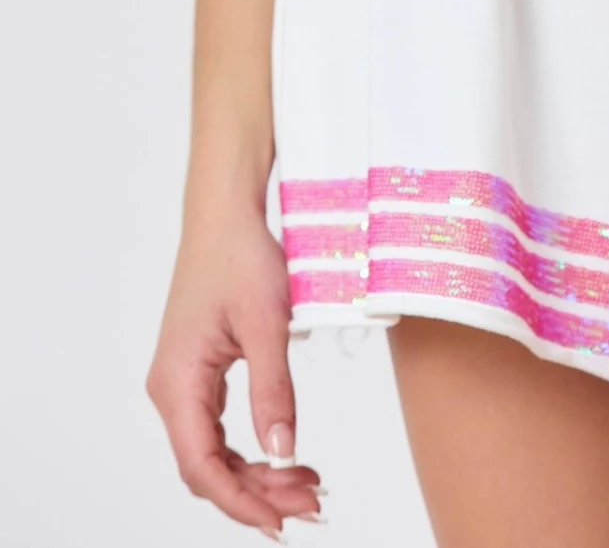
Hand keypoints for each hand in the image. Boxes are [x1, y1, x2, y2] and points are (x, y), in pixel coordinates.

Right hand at [147, 204, 324, 534]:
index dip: (241, 501)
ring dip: (257, 474)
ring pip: (214, 452)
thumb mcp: (267, 324)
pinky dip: (251, 449)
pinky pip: (218, 430)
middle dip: (257, 492)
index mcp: (178, 383)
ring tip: (308, 483)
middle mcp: (171, 390)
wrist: (226, 216)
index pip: (202, 467)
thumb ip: (274, 391)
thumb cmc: (242, 258)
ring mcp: (183, 383)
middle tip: (311, 501)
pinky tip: (286, 456)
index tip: (282, 522)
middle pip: (207, 467)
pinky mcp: (199, 373)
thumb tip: (284, 454)